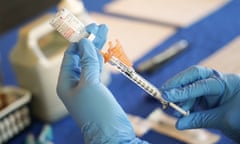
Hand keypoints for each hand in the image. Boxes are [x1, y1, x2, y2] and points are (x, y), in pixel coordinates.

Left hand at [56, 23, 147, 143]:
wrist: (112, 135)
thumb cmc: (98, 113)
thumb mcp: (90, 84)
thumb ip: (87, 62)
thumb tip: (84, 42)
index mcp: (66, 83)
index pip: (71, 56)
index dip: (80, 41)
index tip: (90, 28)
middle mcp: (74, 84)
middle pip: (81, 57)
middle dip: (90, 42)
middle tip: (99, 27)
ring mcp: (87, 87)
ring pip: (90, 63)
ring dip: (97, 48)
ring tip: (104, 33)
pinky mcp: (98, 91)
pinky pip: (97, 71)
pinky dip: (101, 60)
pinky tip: (104, 51)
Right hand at [161, 65, 239, 141]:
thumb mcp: (224, 120)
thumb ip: (200, 120)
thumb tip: (178, 124)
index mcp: (226, 82)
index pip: (202, 84)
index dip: (183, 90)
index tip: (167, 96)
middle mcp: (217, 81)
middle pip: (193, 77)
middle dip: (177, 85)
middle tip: (163, 93)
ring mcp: (211, 88)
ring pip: (190, 87)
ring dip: (179, 98)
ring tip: (171, 107)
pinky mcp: (206, 97)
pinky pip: (191, 97)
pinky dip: (183, 104)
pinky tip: (179, 111)